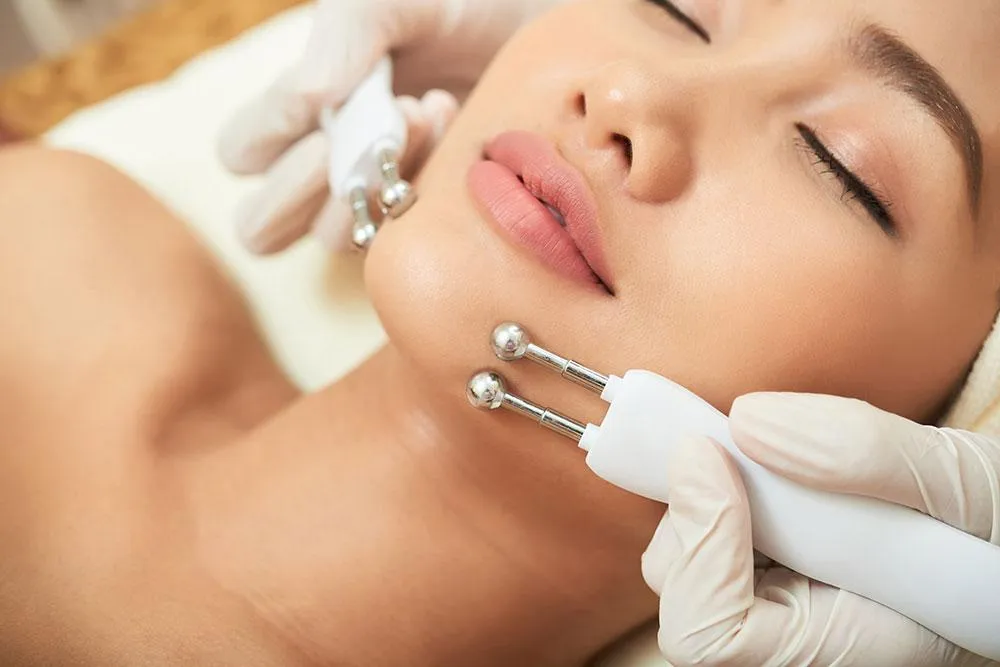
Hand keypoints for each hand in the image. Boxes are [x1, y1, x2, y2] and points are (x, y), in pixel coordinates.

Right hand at [217, 0, 565, 253]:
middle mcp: (327, 161)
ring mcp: (379, 193)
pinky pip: (404, 233)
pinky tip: (451, 120)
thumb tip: (308, 99)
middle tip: (357, 140)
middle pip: (261, 228)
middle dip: (306, 191)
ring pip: (336, 238)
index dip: (272, 139)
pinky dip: (424, 183)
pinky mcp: (429, 212)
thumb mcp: (386, 0)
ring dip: (373, 185)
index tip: (327, 97)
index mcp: (298, 109)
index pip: (241, 155)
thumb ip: (342, 34)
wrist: (532, 20)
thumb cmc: (452, 4)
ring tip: (422, 111)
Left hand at [641, 393, 998, 666]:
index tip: (711, 456)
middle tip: (730, 443)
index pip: (715, 634)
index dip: (701, 549)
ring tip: (765, 456)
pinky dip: (714, 482)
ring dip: (703, 489)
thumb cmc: (985, 527)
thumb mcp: (959, 485)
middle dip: (694, 507)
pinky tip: (762, 465)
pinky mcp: (753, 564)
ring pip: (680, 552)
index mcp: (841, 648)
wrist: (987, 531)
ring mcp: (765, 601)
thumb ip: (866, 455)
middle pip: (681, 588)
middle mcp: (787, 634)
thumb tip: (747, 421)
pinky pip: (698, 524)